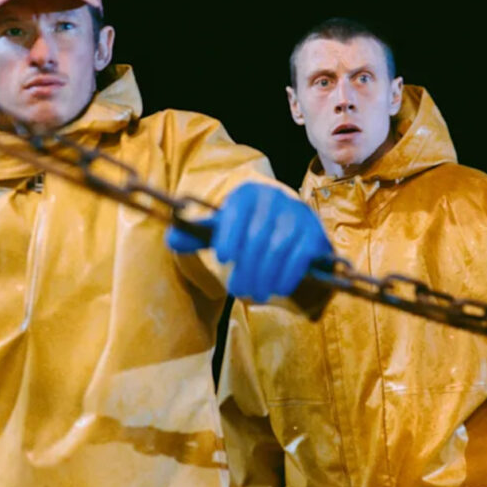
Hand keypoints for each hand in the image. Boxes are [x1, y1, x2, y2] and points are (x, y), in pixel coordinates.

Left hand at [166, 183, 330, 301]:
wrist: (290, 232)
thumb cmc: (249, 232)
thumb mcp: (223, 230)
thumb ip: (196, 235)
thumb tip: (172, 238)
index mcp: (247, 194)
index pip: (236, 212)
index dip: (229, 235)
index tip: (222, 258)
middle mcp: (275, 198)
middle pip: (257, 236)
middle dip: (246, 267)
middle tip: (238, 289)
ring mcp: (298, 215)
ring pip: (279, 247)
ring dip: (265, 275)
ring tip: (256, 293)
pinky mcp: (315, 233)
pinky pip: (301, 255)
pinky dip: (288, 274)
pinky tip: (279, 287)